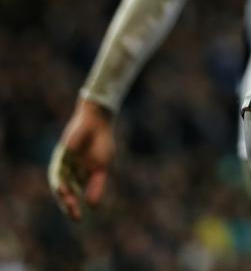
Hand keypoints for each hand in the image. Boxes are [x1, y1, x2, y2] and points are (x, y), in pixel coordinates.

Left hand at [49, 97, 115, 219]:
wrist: (98, 124)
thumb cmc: (101, 143)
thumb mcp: (101, 168)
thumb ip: (97, 186)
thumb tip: (93, 206)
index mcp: (81, 176)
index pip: (75, 196)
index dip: (75, 208)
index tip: (80, 219)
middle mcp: (70, 172)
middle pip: (66, 193)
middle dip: (69, 205)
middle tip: (75, 215)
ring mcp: (64, 165)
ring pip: (60, 185)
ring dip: (64, 196)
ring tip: (71, 204)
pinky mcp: (60, 156)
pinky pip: (57, 172)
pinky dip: (61, 182)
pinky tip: (65, 189)